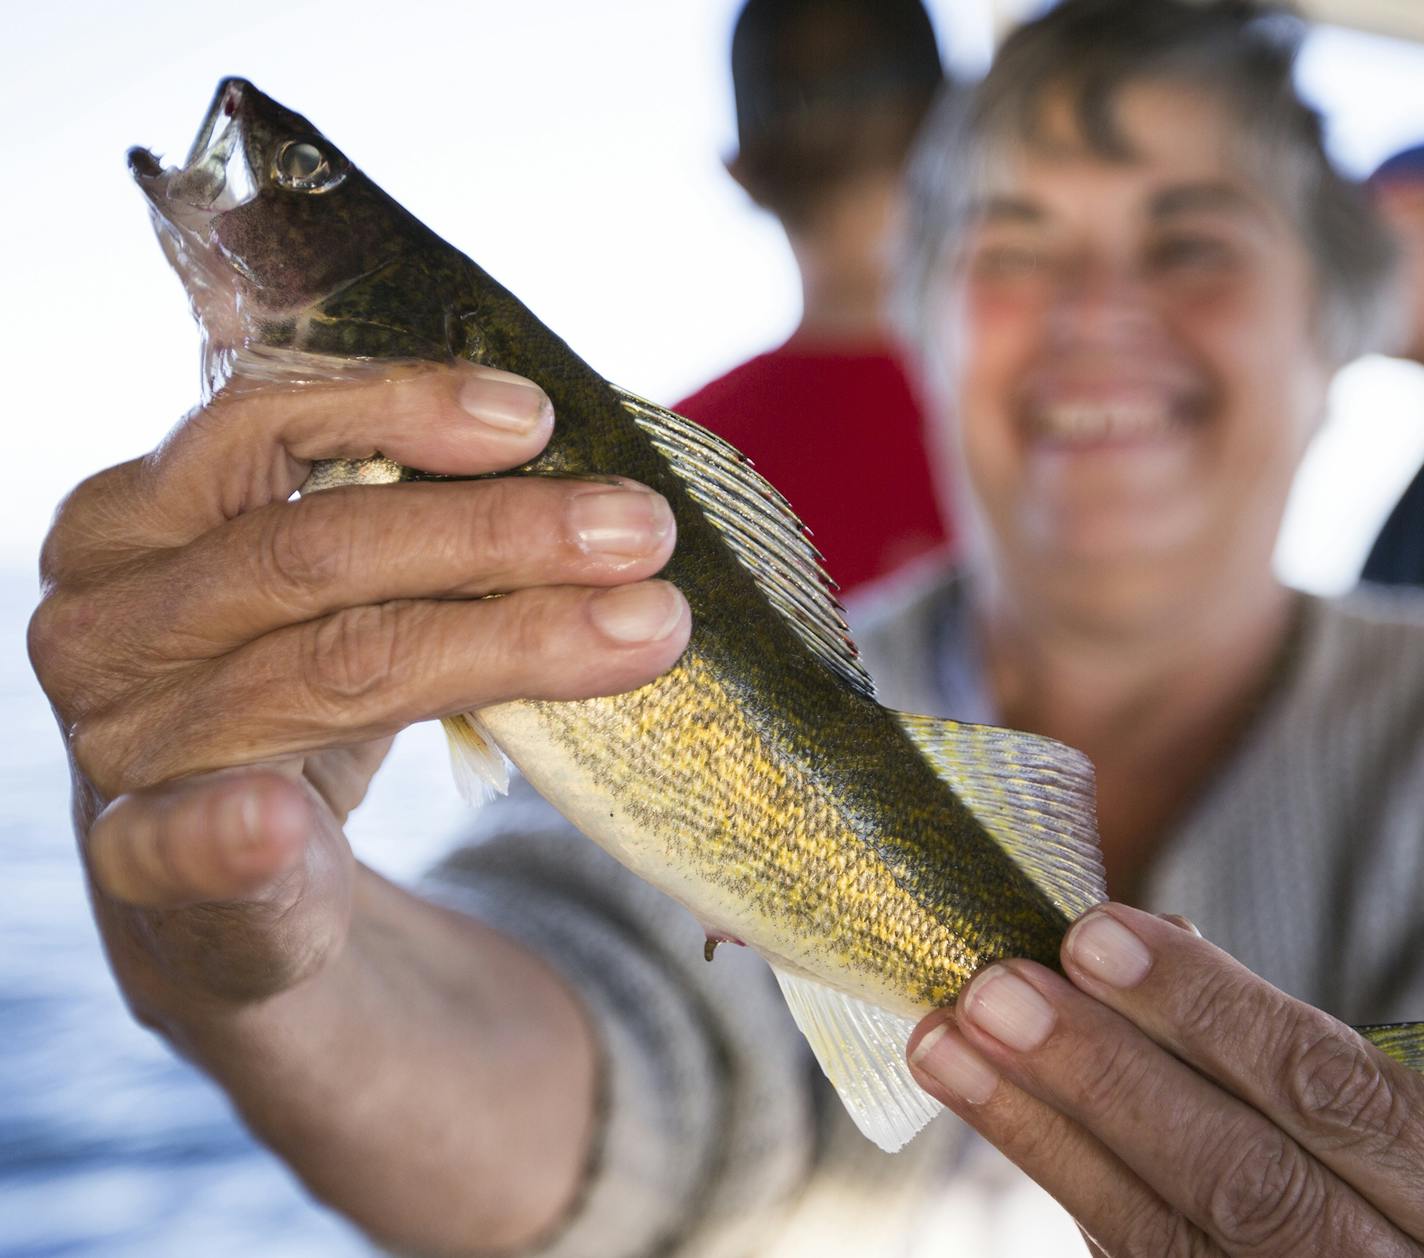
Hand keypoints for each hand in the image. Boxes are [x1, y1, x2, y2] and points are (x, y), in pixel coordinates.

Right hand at [27, 361, 688, 1024]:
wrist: (229, 876)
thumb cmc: (293, 686)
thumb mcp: (331, 586)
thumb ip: (402, 515)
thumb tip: (585, 474)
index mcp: (134, 517)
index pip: (259, 426)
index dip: (399, 410)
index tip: (538, 420)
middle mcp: (108, 619)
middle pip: (315, 551)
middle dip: (500, 533)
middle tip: (645, 530)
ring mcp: (120, 744)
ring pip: (331, 667)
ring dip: (504, 645)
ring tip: (646, 630)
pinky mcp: (144, 868)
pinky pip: (179, 848)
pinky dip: (233, 838)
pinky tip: (276, 827)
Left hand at [907, 903, 1423, 1255]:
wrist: (1377, 1249)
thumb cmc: (1381, 1163)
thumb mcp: (1384, 1095)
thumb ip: (1272, 1033)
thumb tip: (1143, 939)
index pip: (1326, 1087)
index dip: (1206, 1009)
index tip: (1093, 935)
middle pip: (1241, 1178)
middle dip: (1104, 1077)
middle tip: (994, 993)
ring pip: (1171, 1239)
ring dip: (1043, 1134)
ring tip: (948, 1046)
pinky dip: (1068, 1184)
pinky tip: (1001, 1114)